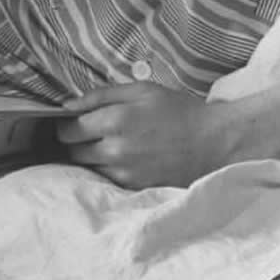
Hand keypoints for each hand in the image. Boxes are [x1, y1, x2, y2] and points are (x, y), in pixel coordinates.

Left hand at [59, 82, 233, 189]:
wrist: (214, 142)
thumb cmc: (178, 111)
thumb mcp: (141, 91)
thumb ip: (99, 96)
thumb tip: (66, 106)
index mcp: (115, 121)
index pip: (68, 131)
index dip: (66, 125)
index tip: (74, 121)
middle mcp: (115, 151)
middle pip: (73, 152)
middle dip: (77, 142)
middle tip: (92, 132)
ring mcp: (125, 173)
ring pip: (88, 168)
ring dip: (91, 156)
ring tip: (111, 144)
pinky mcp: (134, 188)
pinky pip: (107, 179)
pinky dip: (108, 169)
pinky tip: (124, 158)